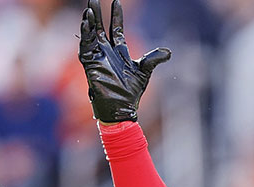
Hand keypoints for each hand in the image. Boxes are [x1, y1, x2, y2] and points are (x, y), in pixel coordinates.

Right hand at [78, 0, 170, 123]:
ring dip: (89, 21)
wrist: (121, 108)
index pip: (116, 28)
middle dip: (98, 13)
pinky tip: (86, 23)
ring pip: (90, 34)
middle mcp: (106, 52)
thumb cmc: (131, 93)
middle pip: (100, 27)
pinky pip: (85, 46)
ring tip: (89, 8)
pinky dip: (85, 34)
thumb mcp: (144, 71)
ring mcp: (97, 57)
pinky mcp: (90, 64)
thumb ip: (154, 59)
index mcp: (119, 51)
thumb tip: (168, 52)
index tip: (116, 1)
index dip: (117, 16)